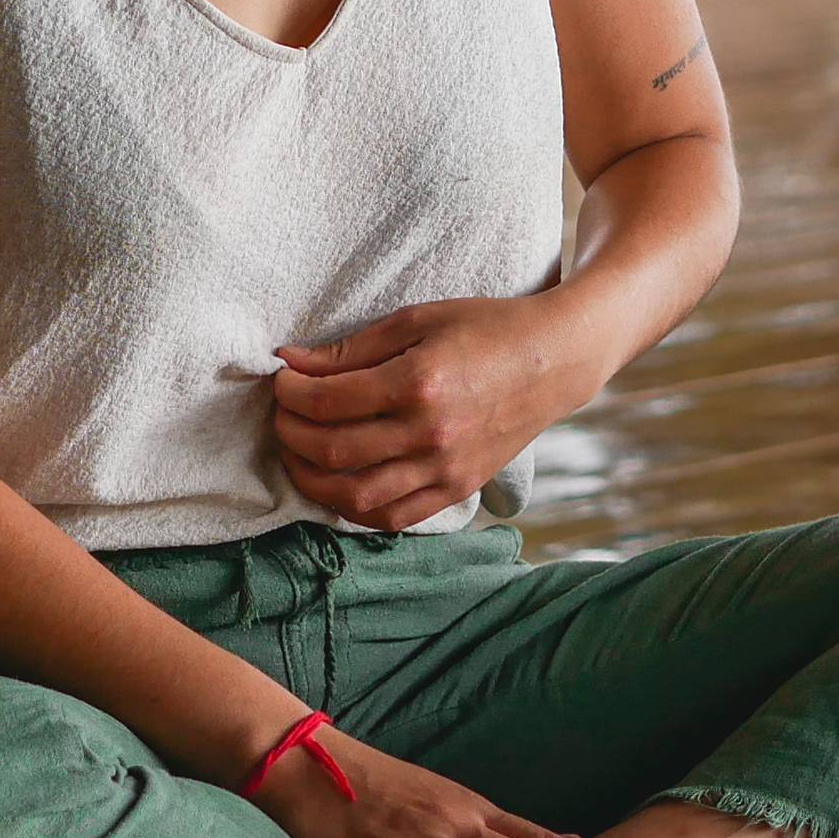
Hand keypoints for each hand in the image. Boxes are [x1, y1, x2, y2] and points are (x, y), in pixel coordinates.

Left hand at [271, 294, 594, 530]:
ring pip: (355, 497)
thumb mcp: (417, 319)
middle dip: (290, 433)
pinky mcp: (458, 490)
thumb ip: (351, 348)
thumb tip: (290, 360)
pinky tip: (338, 486)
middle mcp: (430, 434)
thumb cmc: (486, 328)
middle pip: (332, 450)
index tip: (283, 379)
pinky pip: (394, 518)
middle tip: (283, 414)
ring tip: (298, 454)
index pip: (327, 401)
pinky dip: (355, 509)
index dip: (291, 392)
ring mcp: (445, 469)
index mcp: (418, 383)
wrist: (554, 360)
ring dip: (311, 480)